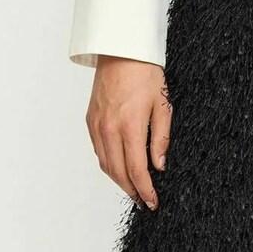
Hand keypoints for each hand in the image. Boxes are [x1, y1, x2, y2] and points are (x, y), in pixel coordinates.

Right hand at [85, 57, 170, 208]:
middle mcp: (109, 129)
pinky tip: (120, 166)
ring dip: (119, 180)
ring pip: (105, 164)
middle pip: (118, 172)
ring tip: (133, 187)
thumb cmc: (145, 72)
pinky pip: (99, 150)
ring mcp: (97, 125)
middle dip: (131, 190)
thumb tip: (159, 166)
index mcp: (129, 126)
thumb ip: (161, 138)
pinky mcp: (90, 120)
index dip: (145, 190)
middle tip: (144, 200)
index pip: (136, 170)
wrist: (121, 50)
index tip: (152, 201)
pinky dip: (109, 163)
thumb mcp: (162, 104)